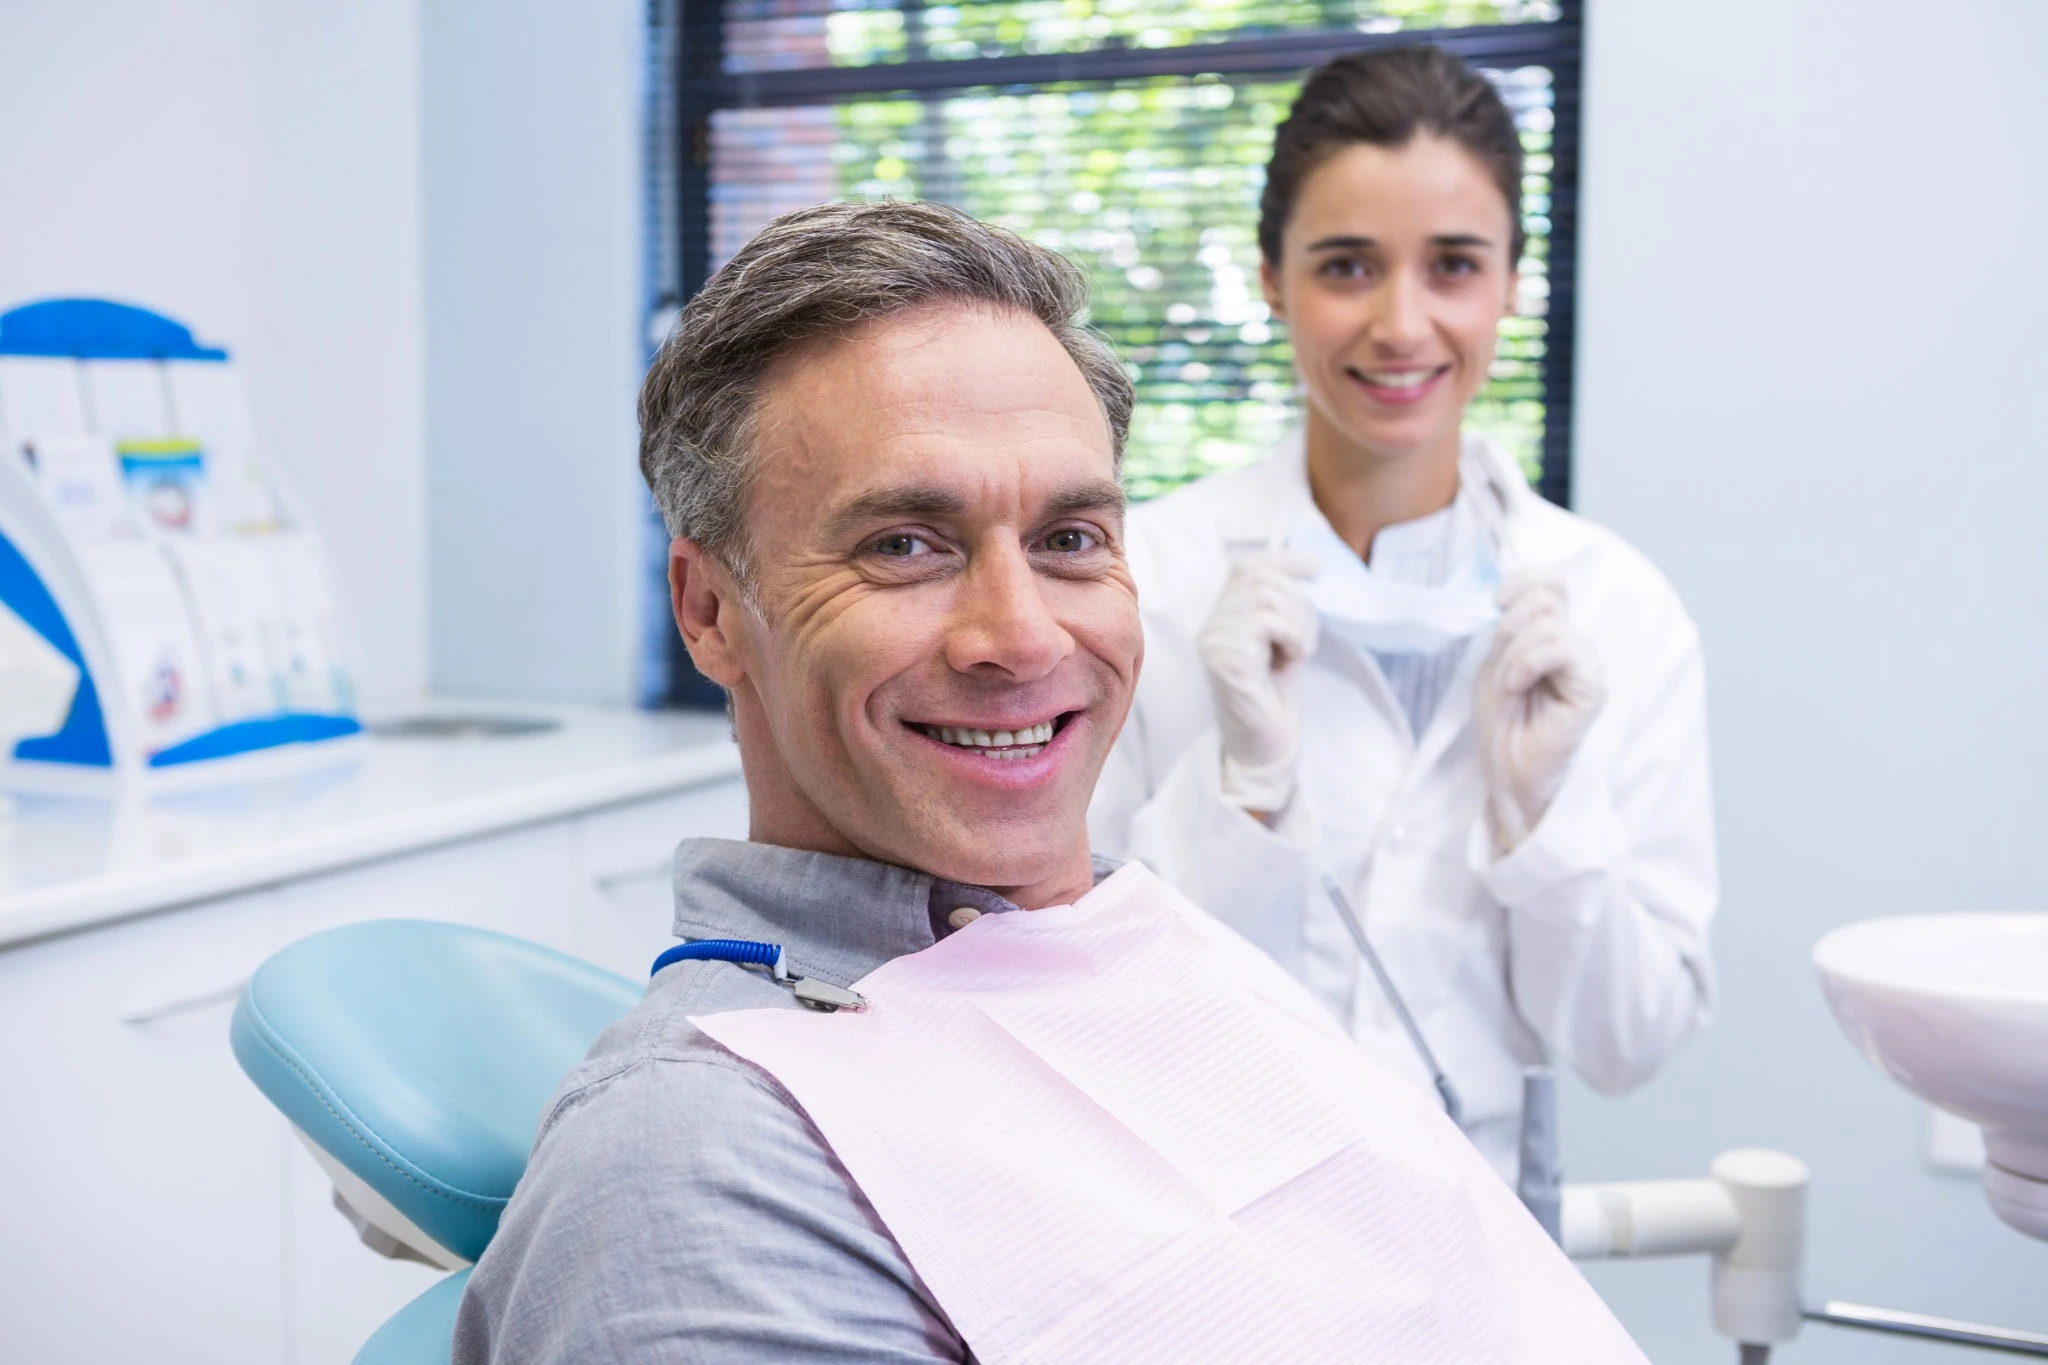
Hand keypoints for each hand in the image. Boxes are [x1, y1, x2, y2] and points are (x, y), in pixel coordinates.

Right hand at [1197, 551, 1320, 814]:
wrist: (1268, 748)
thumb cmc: (1277, 699)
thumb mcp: (1284, 641)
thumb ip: (1284, 607)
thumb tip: (1309, 565)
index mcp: (1223, 618)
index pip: (1248, 567)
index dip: (1284, 560)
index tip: (1317, 567)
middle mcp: (1211, 625)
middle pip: (1260, 577)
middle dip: (1299, 601)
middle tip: (1307, 639)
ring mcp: (1214, 639)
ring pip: (1265, 595)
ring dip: (1299, 621)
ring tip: (1300, 652)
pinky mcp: (1224, 657)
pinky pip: (1265, 620)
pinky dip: (1292, 635)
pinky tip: (1290, 660)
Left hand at [1475, 572, 1606, 852]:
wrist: (1506, 765)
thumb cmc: (1502, 716)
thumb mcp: (1494, 660)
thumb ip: (1506, 626)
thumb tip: (1508, 592)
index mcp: (1553, 632)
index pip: (1551, 582)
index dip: (1521, 582)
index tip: (1495, 604)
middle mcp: (1575, 642)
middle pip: (1544, 597)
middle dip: (1508, 626)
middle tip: (1500, 664)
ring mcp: (1587, 663)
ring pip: (1548, 625)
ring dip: (1513, 654)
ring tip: (1509, 685)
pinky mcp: (1593, 686)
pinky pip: (1559, 649)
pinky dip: (1526, 664)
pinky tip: (1518, 687)